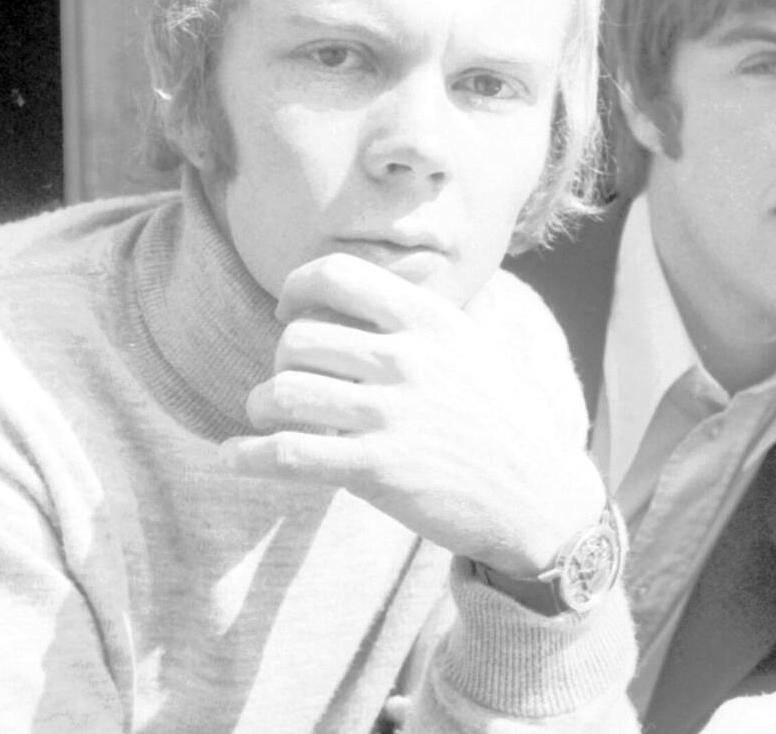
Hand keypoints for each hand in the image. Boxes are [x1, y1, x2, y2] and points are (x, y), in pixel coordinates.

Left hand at [213, 253, 606, 576]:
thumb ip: (418, 317)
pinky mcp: (375, 470)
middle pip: (298, 338)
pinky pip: (286, 453)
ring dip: (261, 406)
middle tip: (291, 382)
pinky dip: (248, 454)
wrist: (540, 499)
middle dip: (280, 361)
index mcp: (430, 320)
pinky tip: (235, 456)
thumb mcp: (472, 347)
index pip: (337, 275)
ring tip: (268, 418)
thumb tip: (362, 290)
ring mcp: (390, 415)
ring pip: (283, 392)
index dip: (297, 289)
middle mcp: (407, 359)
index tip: (289, 313)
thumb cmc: (502, 422)